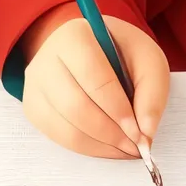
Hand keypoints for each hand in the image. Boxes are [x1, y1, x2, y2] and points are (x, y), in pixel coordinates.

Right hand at [21, 14, 168, 158]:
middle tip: (136, 146)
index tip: (141, 132)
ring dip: (100, 146)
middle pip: (75, 107)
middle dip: (111, 134)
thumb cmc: (120, 53)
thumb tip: (145, 134)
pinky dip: (87, 148)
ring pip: (65, 127)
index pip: (95, 80)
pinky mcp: (32, 105)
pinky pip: (57, 136)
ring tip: (125, 147)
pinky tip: (107, 145)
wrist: (88, 49)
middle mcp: (46, 58)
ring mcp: (34, 83)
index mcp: (74, 37)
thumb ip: (152, 95)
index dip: (119, 111)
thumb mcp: (148, 60)